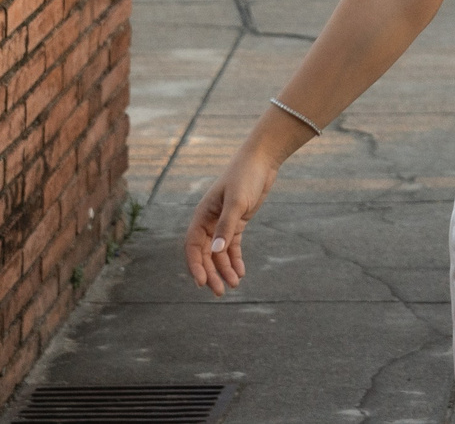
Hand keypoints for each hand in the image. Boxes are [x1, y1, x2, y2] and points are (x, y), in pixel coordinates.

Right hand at [185, 142, 281, 295]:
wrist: (261, 160)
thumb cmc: (245, 176)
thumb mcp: (237, 201)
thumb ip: (227, 226)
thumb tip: (216, 251)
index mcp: (202, 215)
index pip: (193, 246)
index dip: (195, 265)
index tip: (202, 282)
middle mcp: (209, 221)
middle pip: (206, 253)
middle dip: (211, 272)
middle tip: (219, 292)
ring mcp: (223, 222)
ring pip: (219, 252)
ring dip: (225, 269)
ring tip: (234, 285)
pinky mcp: (237, 222)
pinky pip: (232, 246)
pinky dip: (235, 259)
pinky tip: (241, 272)